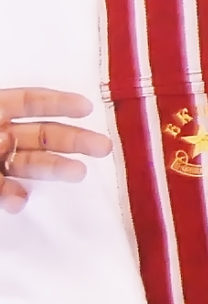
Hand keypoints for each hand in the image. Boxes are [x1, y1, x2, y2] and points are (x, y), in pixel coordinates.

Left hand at [1, 89, 111, 211]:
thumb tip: (5, 140)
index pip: (27, 102)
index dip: (57, 103)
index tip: (87, 108)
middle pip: (40, 134)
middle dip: (73, 139)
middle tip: (102, 147)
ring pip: (28, 163)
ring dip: (54, 168)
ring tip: (79, 173)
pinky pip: (5, 190)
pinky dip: (14, 196)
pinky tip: (19, 201)